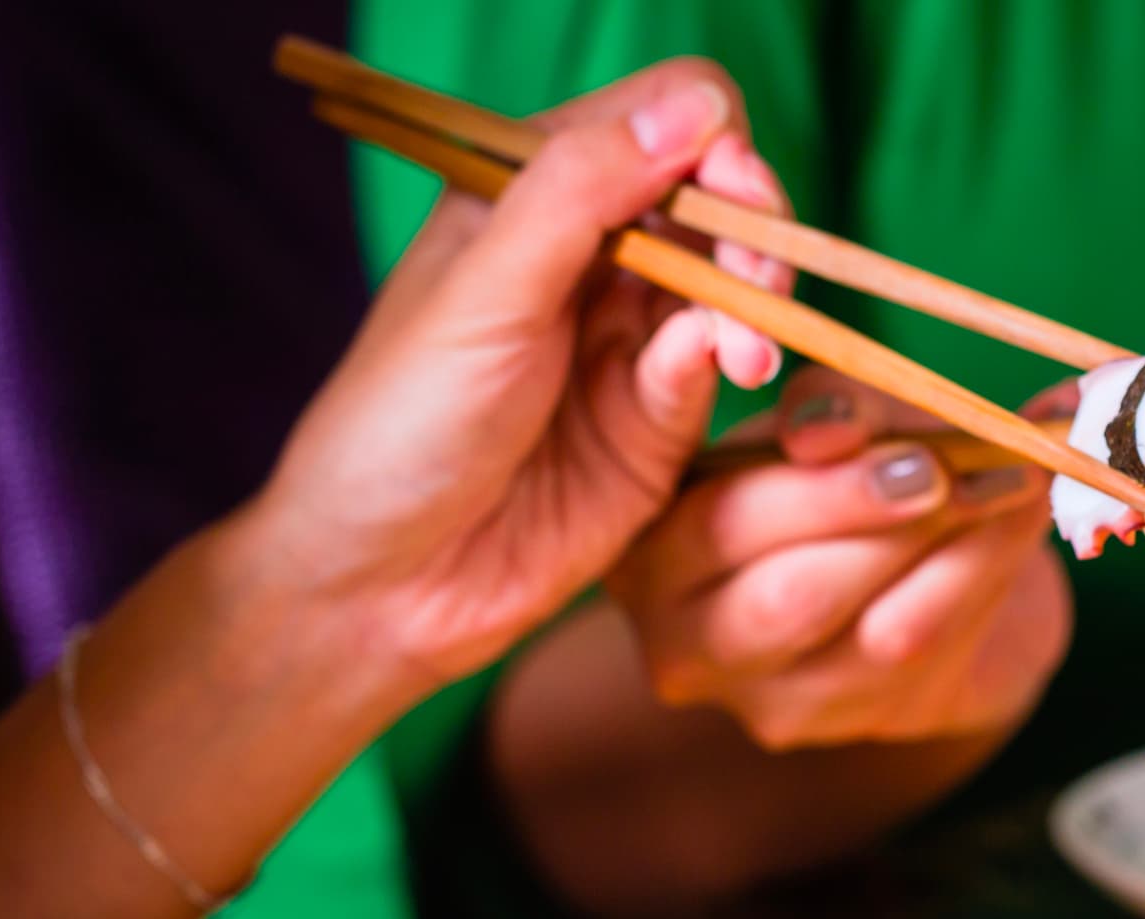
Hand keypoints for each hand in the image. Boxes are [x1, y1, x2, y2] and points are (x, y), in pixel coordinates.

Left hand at [243, 59, 795, 679]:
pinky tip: (724, 375)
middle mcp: (592, 254)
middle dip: (754, 226)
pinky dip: (732, 358)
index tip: (726, 187)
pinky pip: (721, 363)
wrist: (385, 585)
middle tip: (755, 281)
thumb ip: (583, 190)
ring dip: (758, 300)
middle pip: (720, 194)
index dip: (709, 140)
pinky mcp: (661, 418)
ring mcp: (631, 336)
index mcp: (534, 195)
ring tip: (746, 350)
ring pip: (739, 278)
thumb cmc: (401, 425)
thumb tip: (699, 107)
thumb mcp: (485, 290)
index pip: (660, 118)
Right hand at [607, 368, 1071, 748]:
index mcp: (653, 542)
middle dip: (881, 522)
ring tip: (1013, 481)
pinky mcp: (844, 723)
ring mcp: (762, 697)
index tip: (898, 439)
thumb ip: (833, 411)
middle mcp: (683, 635)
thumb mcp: (837, 420)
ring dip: (956, 549)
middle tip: (954, 466)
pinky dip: (983, 577)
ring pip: (870, 633)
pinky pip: (927, 651)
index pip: (718, 518)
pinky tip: (1017, 527)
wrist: (927, 572)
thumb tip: (828, 430)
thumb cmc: (858, 477)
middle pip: (788, 593)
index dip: (817, 482)